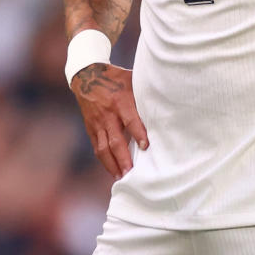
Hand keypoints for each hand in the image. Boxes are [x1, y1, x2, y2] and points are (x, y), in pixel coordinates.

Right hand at [71, 63, 147, 177]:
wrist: (87, 76)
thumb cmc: (117, 79)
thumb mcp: (132, 81)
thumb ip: (145, 96)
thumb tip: (167, 106)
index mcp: (120, 101)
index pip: (130, 120)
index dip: (138, 133)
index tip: (147, 147)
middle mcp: (108, 114)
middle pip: (115, 140)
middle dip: (123, 158)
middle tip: (131, 173)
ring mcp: (97, 123)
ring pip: (104, 148)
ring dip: (113, 164)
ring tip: (121, 178)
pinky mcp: (90, 128)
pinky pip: (97, 147)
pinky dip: (104, 160)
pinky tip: (112, 171)